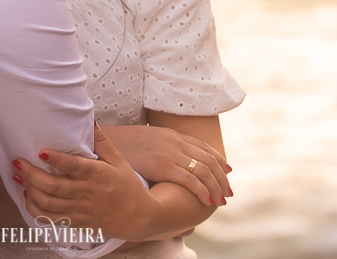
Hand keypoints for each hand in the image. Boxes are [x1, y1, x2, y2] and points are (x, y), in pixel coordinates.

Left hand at [11, 123, 157, 241]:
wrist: (138, 217)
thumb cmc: (128, 185)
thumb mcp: (119, 160)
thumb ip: (102, 141)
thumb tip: (91, 119)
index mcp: (97, 175)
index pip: (73, 167)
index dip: (56, 159)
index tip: (40, 151)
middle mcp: (87, 194)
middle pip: (53, 187)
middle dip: (31, 174)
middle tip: (17, 162)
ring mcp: (80, 210)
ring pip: (48, 204)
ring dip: (29, 190)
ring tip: (18, 177)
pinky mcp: (77, 222)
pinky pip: (50, 219)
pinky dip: (35, 209)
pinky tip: (28, 197)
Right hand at [101, 124, 230, 206]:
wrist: (108, 141)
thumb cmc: (125, 145)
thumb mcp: (149, 140)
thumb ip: (163, 147)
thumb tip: (170, 159)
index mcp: (174, 136)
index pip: (205, 147)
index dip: (219, 160)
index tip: (227, 172)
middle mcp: (177, 143)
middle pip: (209, 160)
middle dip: (222, 177)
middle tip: (228, 191)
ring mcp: (171, 154)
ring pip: (205, 171)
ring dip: (217, 186)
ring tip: (221, 199)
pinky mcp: (164, 166)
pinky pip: (191, 180)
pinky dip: (203, 191)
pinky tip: (208, 200)